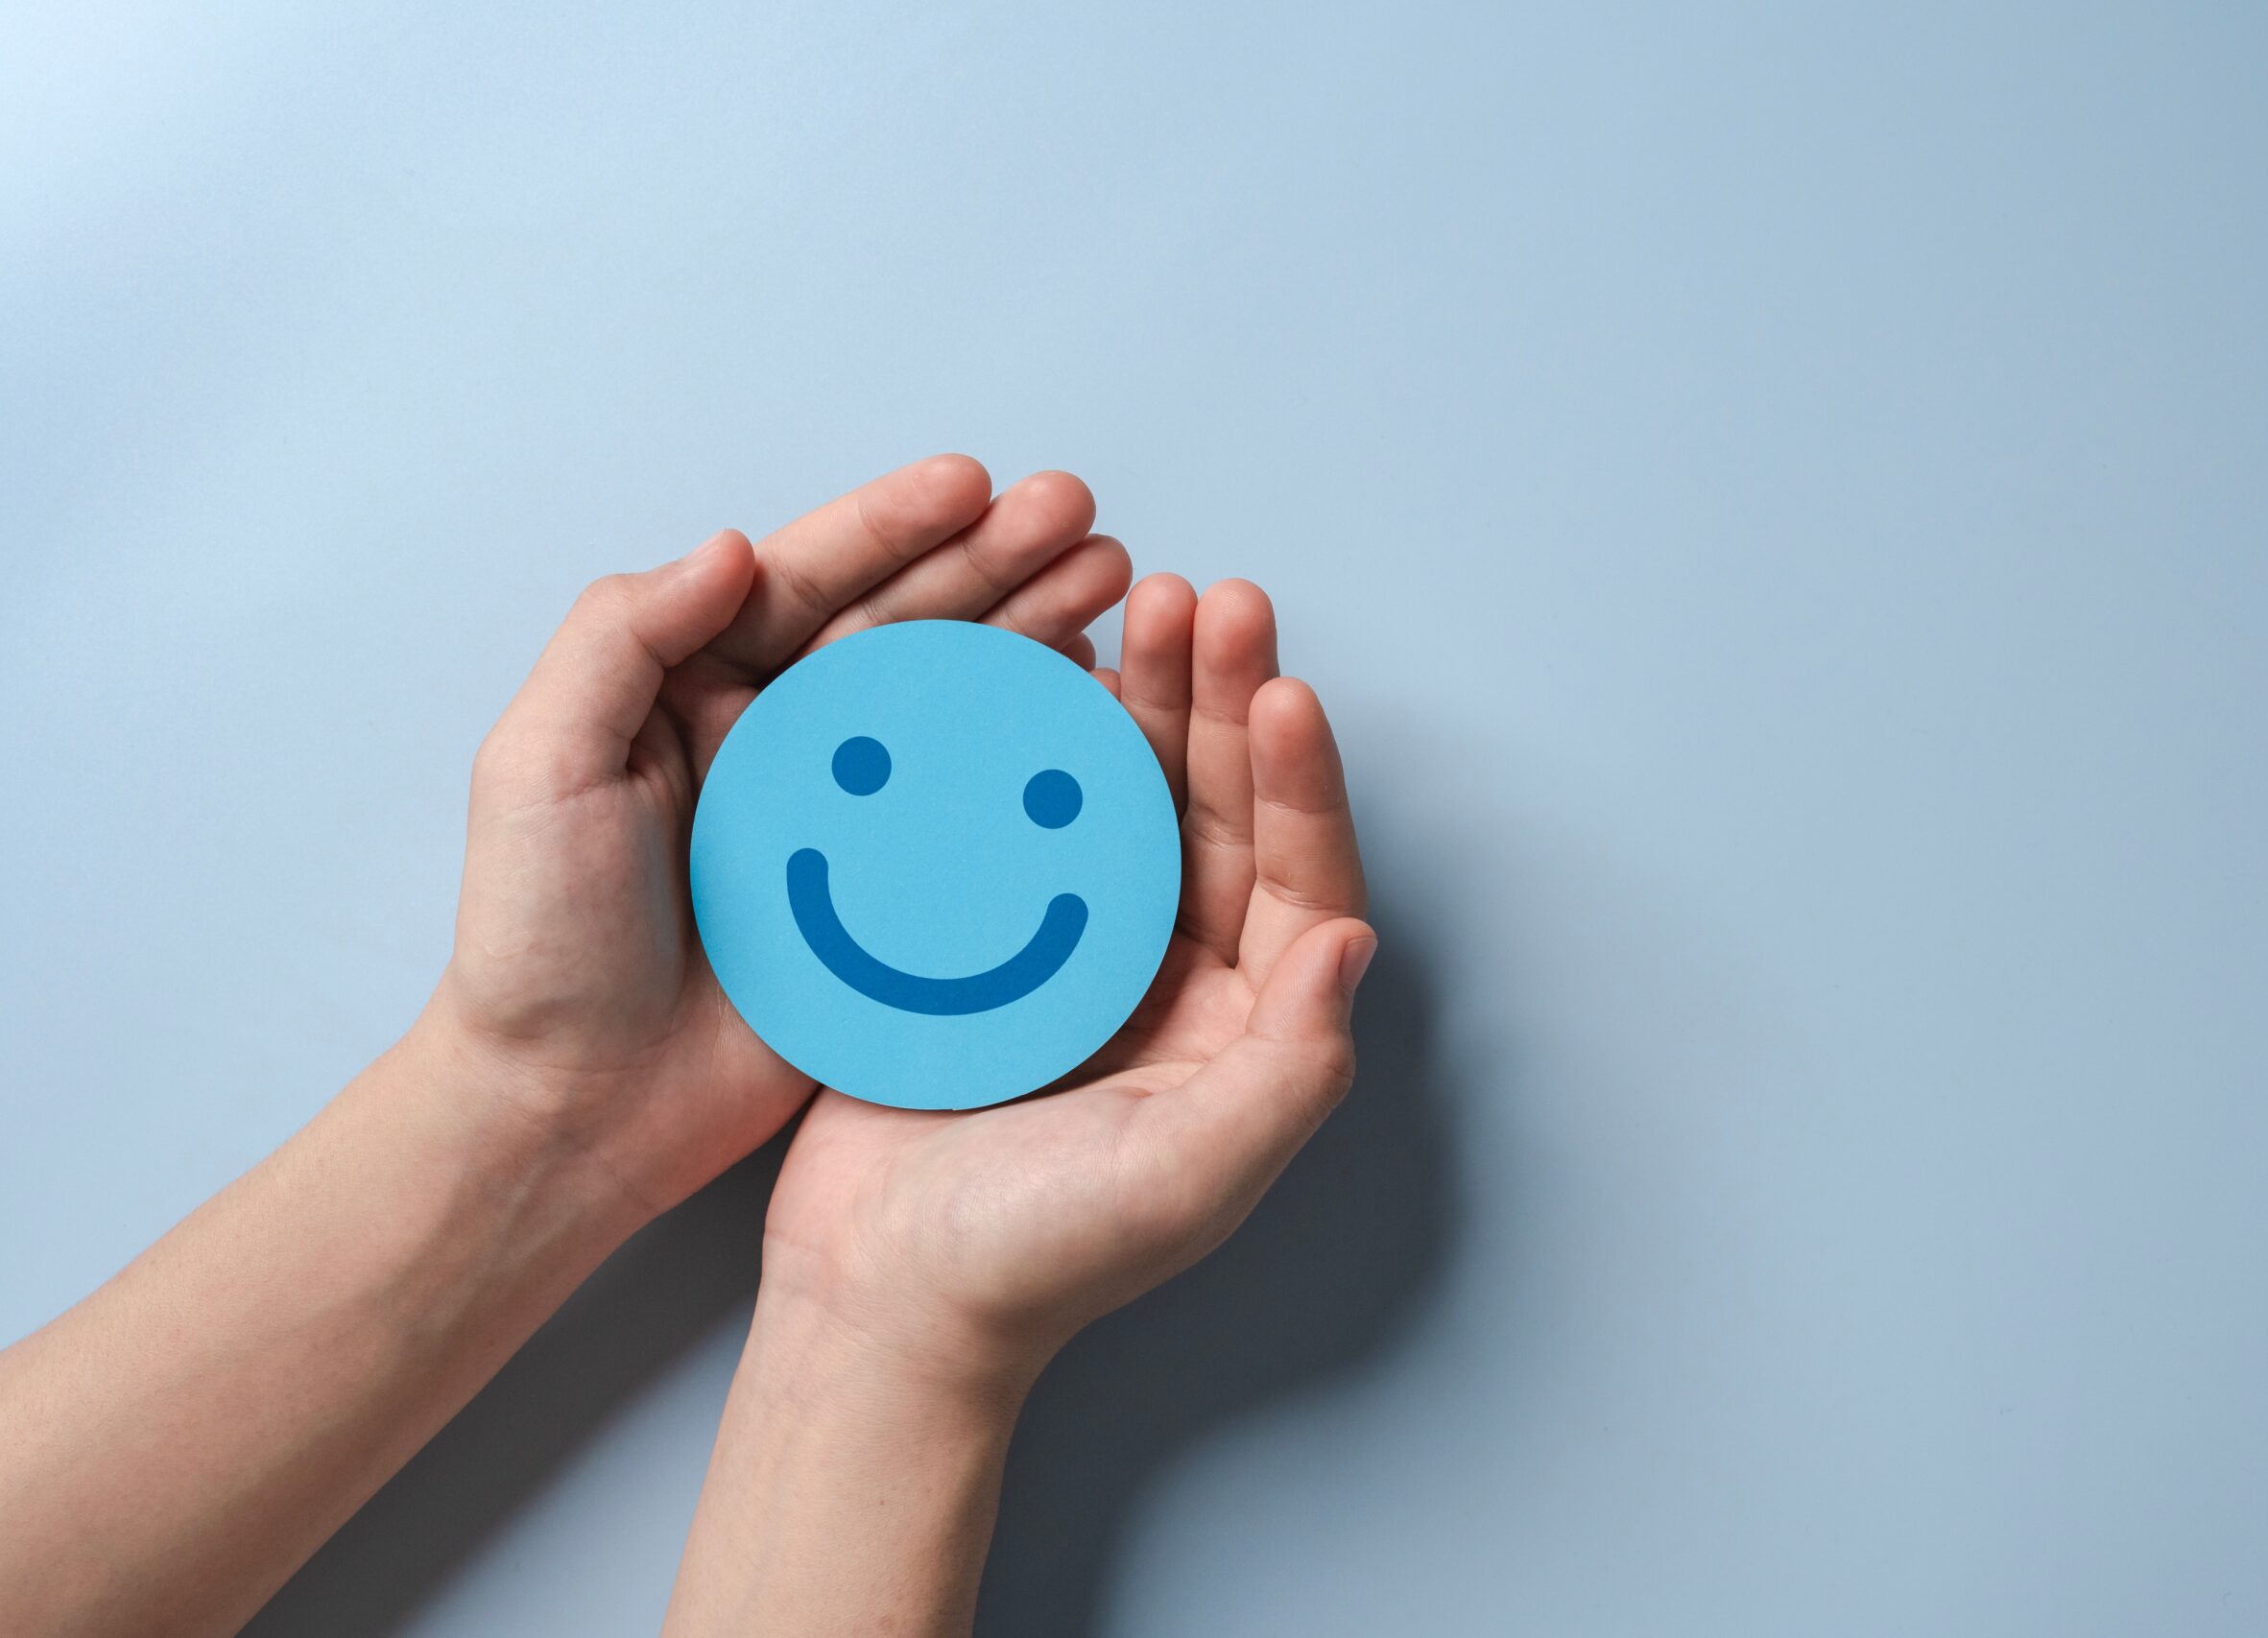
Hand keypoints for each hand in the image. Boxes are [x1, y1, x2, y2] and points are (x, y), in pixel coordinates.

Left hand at [425, 457, 1130, 1217]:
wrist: (574, 1112)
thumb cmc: (537, 945)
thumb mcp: (538, 767)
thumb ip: (620, 640)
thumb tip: (730, 547)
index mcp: (695, 691)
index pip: (806, 581)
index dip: (893, 526)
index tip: (973, 484)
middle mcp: (780, 740)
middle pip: (902, 625)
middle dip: (994, 560)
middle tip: (1079, 517)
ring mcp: (847, 819)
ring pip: (953, 702)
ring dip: (1031, 635)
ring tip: (1111, 585)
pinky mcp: (891, 899)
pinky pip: (976, 810)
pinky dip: (1036, 754)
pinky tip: (1093, 706)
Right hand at [758, 575, 1373, 1381]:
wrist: (875, 1302)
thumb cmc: (1032, 1264)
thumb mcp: (1184, 1179)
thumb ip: (1287, 1070)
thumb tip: (1354, 940)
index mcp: (1243, 1030)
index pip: (1298, 881)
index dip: (1297, 783)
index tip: (1278, 690)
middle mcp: (1177, 978)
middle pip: (1219, 813)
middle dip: (1219, 701)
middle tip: (1206, 600)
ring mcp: (1078, 950)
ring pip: (1127, 795)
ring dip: (1137, 700)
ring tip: (1133, 602)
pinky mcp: (987, 936)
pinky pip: (1024, 812)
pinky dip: (1031, 739)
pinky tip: (1032, 666)